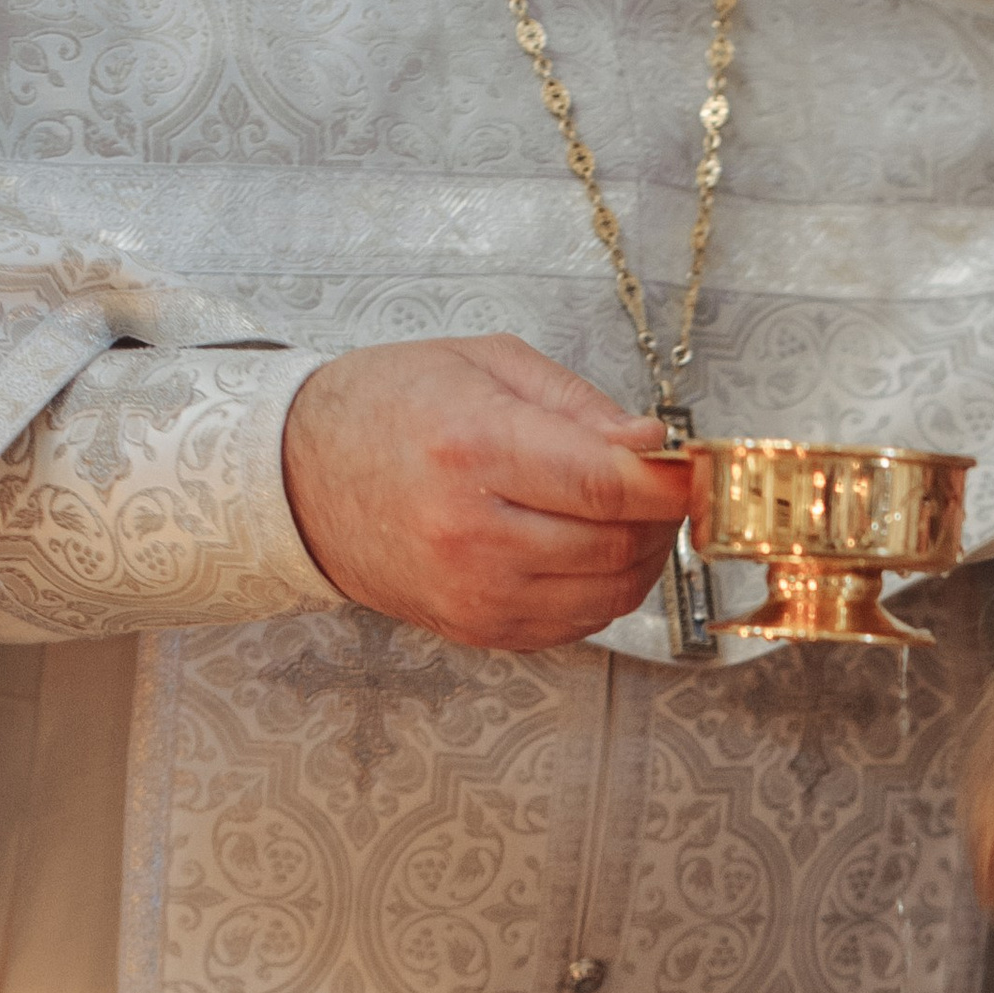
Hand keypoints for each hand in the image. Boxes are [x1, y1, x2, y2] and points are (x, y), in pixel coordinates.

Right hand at [283, 337, 688, 650]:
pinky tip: (584, 550)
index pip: (607, 484)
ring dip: (638, 556)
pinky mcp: (477, 628)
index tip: (693, 469)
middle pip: (617, 542)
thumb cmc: (387, 408)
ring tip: (622, 515)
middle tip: (658, 485)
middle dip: (658, 515)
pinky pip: (578, 622)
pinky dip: (601, 589)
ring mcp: (474, 591)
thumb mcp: (481, 364)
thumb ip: (577, 403)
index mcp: (475, 449)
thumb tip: (652, 443)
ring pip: (609, 592)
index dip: (669, 483)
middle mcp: (473, 531)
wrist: (299, 477)